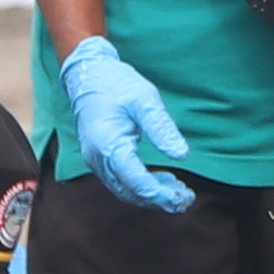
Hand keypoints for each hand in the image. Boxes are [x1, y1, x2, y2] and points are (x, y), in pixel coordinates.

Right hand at [55, 35, 195, 213]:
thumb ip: (162, 128)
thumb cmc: (115, 83)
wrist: (87, 73)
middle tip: (187, 199)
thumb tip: (181, 155)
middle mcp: (97, 158)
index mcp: (108, 144)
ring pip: (124, 191)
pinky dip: (140, 187)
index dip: (161, 194)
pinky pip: (119, 182)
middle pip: (130, 193)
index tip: (185, 197)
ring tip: (178, 191)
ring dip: (150, 196)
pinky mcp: (98, 158)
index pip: (137, 182)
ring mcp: (95, 160)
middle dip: (159, 200)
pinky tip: (160, 180)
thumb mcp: (144, 99)